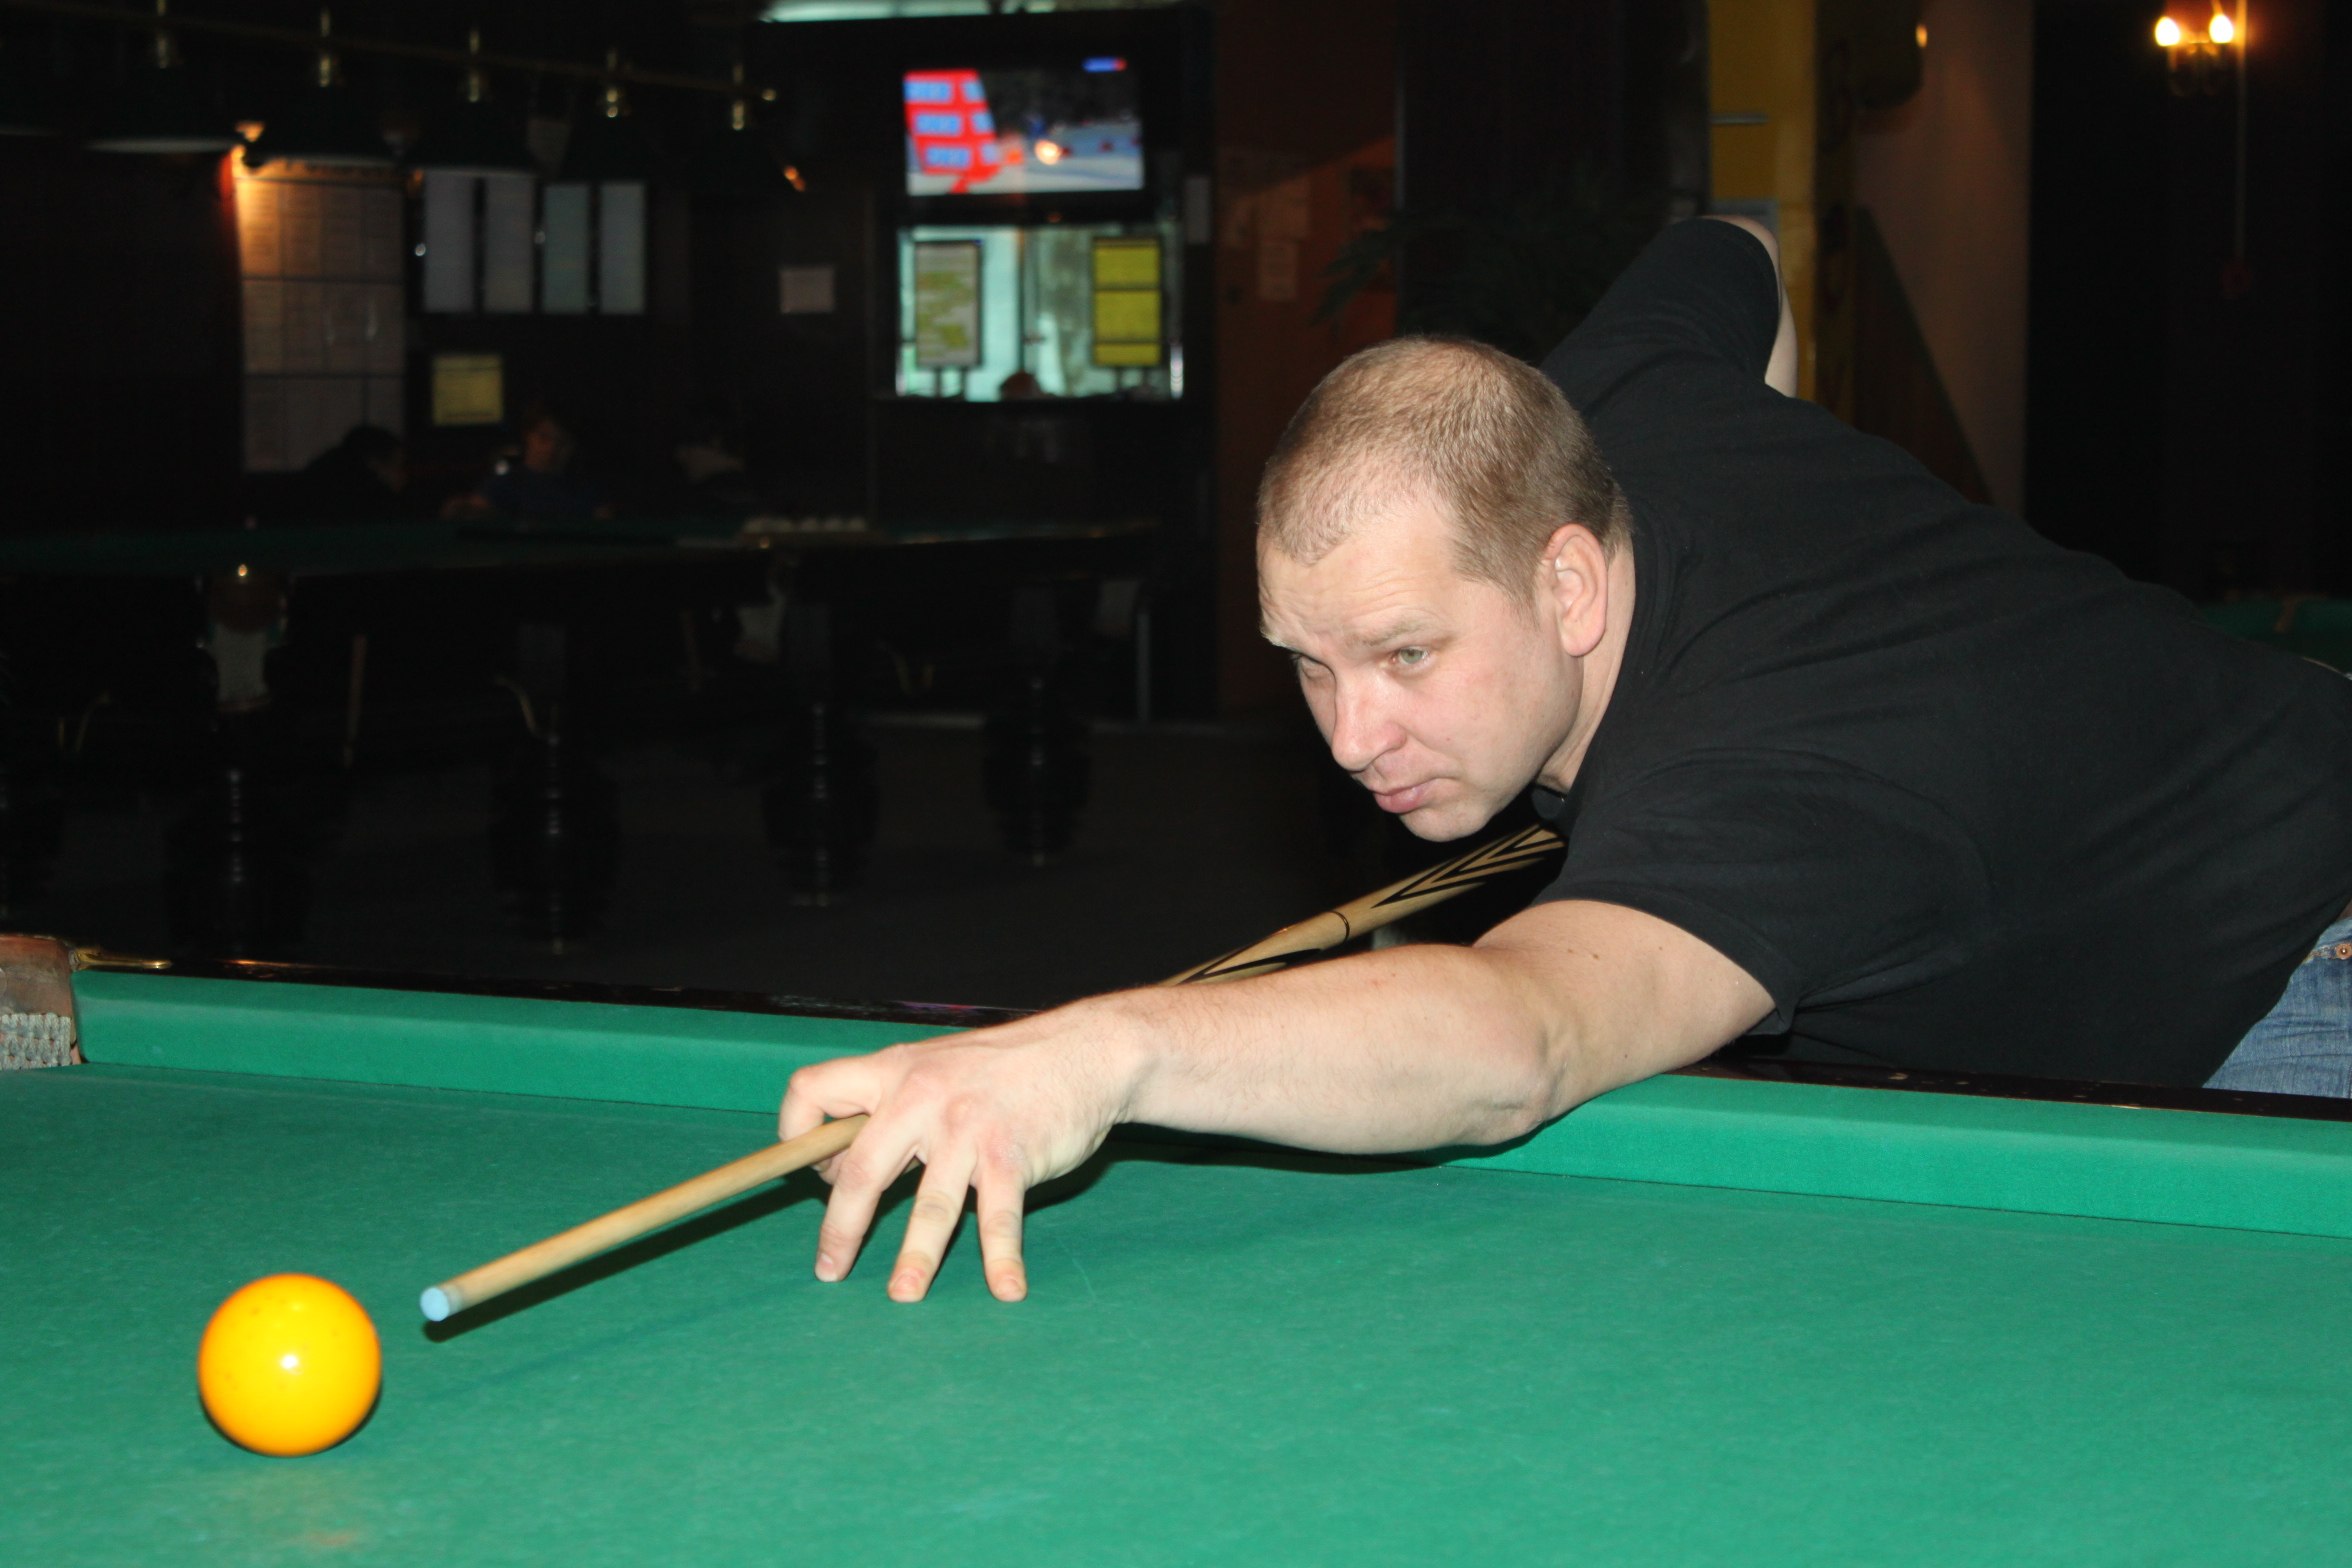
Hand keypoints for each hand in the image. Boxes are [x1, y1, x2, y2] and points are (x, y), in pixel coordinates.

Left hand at [777, 1002, 1141, 1302]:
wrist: (1083, 1052)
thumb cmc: (1004, 1068)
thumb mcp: (937, 1066)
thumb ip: (894, 1105)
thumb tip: (847, 1163)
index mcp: (893, 1070)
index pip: (812, 1090)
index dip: (798, 1133)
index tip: (817, 1171)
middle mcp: (923, 1097)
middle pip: (861, 1170)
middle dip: (842, 1227)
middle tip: (830, 1268)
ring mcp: (968, 1129)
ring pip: (931, 1206)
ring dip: (915, 1258)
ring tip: (902, 1294)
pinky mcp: (1012, 1156)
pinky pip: (999, 1218)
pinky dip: (1002, 1258)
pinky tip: (1007, 1289)